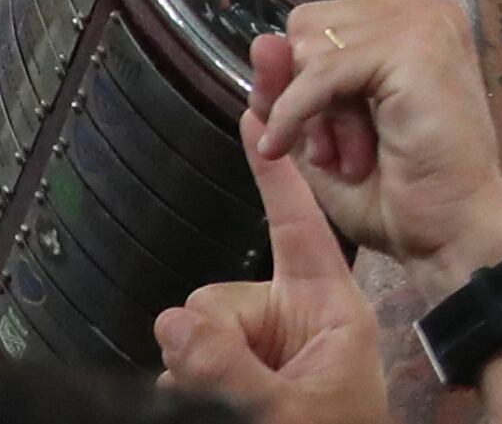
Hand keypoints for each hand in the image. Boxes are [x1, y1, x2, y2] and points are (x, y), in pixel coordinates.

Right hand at [155, 112, 386, 423]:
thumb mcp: (291, 409)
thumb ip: (231, 367)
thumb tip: (171, 320)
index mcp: (330, 306)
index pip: (296, 222)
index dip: (273, 167)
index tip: (257, 106)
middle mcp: (294, 317)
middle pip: (216, 296)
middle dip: (213, 343)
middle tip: (244, 394)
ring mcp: (263, 347)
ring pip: (194, 332)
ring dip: (198, 372)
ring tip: (239, 409)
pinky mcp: (234, 374)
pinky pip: (187, 360)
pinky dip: (190, 384)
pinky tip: (209, 406)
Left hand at [252, 0, 501, 302]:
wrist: (455, 235)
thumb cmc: (403, 195)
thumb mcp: (322, 139)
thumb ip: (291, 87)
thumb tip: (264, 40)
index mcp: (407, 24)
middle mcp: (420, 9)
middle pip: (305, 19)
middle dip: (302, 89)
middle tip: (347, 145)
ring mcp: (421, 22)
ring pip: (307, 44)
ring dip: (310, 111)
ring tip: (360, 149)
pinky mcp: (411, 47)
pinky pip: (317, 74)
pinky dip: (303, 118)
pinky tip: (315, 150)